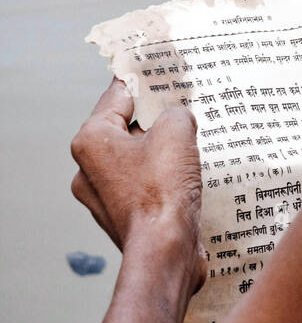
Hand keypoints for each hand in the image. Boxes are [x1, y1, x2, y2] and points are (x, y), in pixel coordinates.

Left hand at [70, 79, 205, 289]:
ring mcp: (103, 196)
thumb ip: (176, 113)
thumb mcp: (177, 132)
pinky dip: (162, 179)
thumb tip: (179, 118)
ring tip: (191, 148)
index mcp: (91, 140)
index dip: (143, 81)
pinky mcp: (122, 217)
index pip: (118, 95)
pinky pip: (142, 185)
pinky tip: (186, 179)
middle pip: (126, 128)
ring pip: (136, 159)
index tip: (160, 69)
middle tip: (184, 110)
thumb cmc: (162, 193)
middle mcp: (88, 168)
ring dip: (161, 152)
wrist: (165, 253)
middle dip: (156, 121)